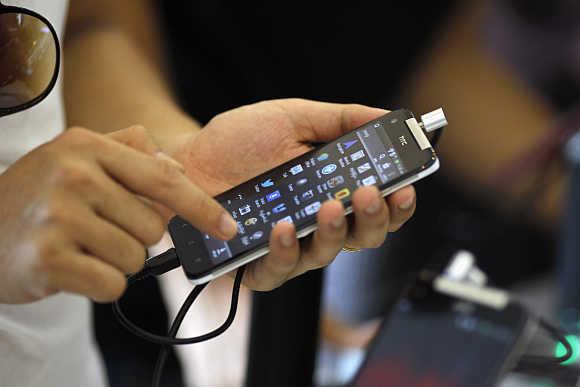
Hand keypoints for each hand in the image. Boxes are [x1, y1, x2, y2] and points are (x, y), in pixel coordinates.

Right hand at [0, 126, 236, 303]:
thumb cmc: (37, 197)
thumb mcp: (75, 158)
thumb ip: (128, 152)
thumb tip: (175, 163)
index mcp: (88, 146)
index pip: (164, 178)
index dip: (202, 207)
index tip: (227, 227)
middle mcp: (73, 175)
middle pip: (154, 227)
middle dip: (135, 237)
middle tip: (97, 230)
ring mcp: (58, 216)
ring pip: (136, 258)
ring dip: (116, 261)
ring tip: (80, 247)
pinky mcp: (48, 259)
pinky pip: (113, 284)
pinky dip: (100, 284)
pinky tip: (72, 267)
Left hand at [175, 99, 416, 289]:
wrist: (191, 158)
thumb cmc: (241, 140)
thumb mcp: (292, 118)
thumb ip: (339, 120)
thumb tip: (385, 115)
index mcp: (333, 190)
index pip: (378, 206)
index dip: (398, 203)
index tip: (406, 186)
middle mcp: (317, 223)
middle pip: (363, 237)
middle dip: (374, 219)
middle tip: (370, 194)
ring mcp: (289, 245)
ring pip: (327, 255)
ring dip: (334, 233)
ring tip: (328, 206)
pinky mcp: (257, 263)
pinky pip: (279, 271)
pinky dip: (285, 252)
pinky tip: (283, 228)